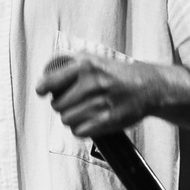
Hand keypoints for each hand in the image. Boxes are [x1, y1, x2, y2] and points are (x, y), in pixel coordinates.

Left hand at [34, 50, 168, 138]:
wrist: (148, 86)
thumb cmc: (115, 73)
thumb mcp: (93, 59)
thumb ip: (68, 64)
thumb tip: (44, 78)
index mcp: (85, 65)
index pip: (52, 80)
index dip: (43, 87)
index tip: (41, 91)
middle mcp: (92, 82)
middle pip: (57, 105)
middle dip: (62, 105)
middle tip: (73, 102)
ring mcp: (100, 102)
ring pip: (67, 119)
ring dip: (71, 118)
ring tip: (82, 111)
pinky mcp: (108, 120)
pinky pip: (79, 131)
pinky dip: (81, 128)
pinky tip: (89, 121)